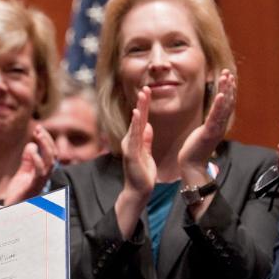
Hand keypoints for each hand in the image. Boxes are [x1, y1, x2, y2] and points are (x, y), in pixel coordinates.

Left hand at [2, 125, 56, 204]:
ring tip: (37, 134)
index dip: (47, 141)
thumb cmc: (17, 194)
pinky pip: (40, 172)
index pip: (51, 154)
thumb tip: (31, 144)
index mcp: (43, 173)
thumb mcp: (22, 173)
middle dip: (47, 140)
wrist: (10, 210)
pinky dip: (37, 159)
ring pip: (50, 161)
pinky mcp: (33, 187)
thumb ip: (27, 160)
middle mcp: (44, 177)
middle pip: (53, 155)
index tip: (39, 128)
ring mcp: (40, 182)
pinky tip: (31, 149)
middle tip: (38, 128)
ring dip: (45, 146)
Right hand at [115, 88, 154, 236]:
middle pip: (137, 119)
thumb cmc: (142, 174)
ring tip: (142, 96)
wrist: (138, 191)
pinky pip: (134, 137)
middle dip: (142, 103)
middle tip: (145, 88)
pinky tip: (137, 114)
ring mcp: (130, 147)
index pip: (141, 120)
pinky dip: (135, 125)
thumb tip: (148, 126)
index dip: (144, 106)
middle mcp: (130, 141)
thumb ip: (146, 140)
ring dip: (139, 109)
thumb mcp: (147, 153)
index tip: (147, 92)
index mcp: (135, 140)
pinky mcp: (132, 154)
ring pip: (135, 125)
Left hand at [179, 69, 234, 175]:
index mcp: (219, 124)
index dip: (229, 90)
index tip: (229, 77)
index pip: (227, 104)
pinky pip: (215, 117)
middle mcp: (221, 125)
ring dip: (226, 90)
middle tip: (228, 72)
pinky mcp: (209, 133)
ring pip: (224, 107)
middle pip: (228, 102)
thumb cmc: (195, 150)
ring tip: (226, 77)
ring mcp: (216, 129)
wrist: (192, 165)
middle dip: (229, 86)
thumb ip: (210, 123)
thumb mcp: (204, 133)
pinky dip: (219, 105)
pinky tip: (221, 94)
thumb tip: (212, 117)